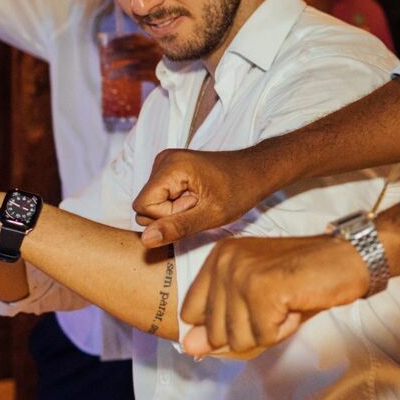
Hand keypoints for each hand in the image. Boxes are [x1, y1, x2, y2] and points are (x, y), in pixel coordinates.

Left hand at [102, 31, 162, 79]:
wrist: (185, 71)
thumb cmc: (167, 59)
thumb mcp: (157, 48)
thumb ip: (142, 45)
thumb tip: (119, 45)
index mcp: (153, 42)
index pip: (133, 38)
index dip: (119, 41)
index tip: (108, 46)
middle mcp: (154, 51)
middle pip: (130, 51)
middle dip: (115, 55)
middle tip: (105, 60)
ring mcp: (155, 64)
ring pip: (132, 65)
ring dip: (119, 70)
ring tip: (110, 75)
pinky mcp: (157, 76)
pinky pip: (139, 76)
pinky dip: (131, 77)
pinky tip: (126, 78)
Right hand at [133, 146, 259, 246]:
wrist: (256, 171)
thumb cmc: (240, 190)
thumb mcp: (211, 215)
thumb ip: (176, 227)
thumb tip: (145, 240)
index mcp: (171, 166)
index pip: (142, 206)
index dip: (166, 216)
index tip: (194, 207)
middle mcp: (164, 160)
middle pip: (145, 204)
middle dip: (169, 213)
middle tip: (199, 205)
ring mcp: (166, 162)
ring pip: (151, 202)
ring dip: (173, 209)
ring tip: (200, 200)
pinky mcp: (170, 168)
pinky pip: (160, 196)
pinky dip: (176, 202)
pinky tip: (196, 196)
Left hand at [177, 235, 368, 354]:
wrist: (347, 259)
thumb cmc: (303, 280)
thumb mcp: (255, 302)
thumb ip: (220, 323)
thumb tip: (189, 348)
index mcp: (217, 257)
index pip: (191, 313)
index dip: (222, 325)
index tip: (254, 305)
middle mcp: (224, 260)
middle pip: (214, 332)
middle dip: (250, 330)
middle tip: (277, 302)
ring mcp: (241, 273)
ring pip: (238, 338)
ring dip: (269, 330)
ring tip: (287, 301)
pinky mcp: (262, 288)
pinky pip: (263, 336)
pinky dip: (284, 329)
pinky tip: (296, 303)